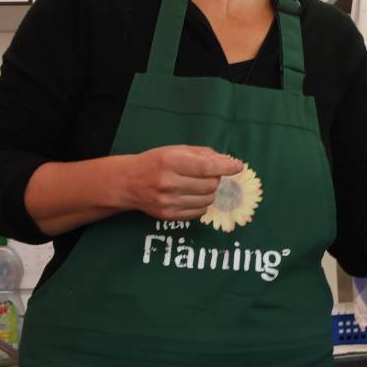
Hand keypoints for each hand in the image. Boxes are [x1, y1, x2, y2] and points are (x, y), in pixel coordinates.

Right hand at [120, 145, 243, 219]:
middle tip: (208, 174)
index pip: (206, 167)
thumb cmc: (156, 162)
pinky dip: (202, 203)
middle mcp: (168, 182)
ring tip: (198, 184)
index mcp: (170, 161)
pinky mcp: (168, 216)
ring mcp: (167, 202)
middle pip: (210, 185)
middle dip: (215, 178)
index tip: (238, 166)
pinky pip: (199, 211)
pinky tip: (191, 195)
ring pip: (208, 200)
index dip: (226, 167)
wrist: (128, 182)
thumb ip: (204, 154)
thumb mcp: (176, 150)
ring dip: (210, 192)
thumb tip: (230, 162)